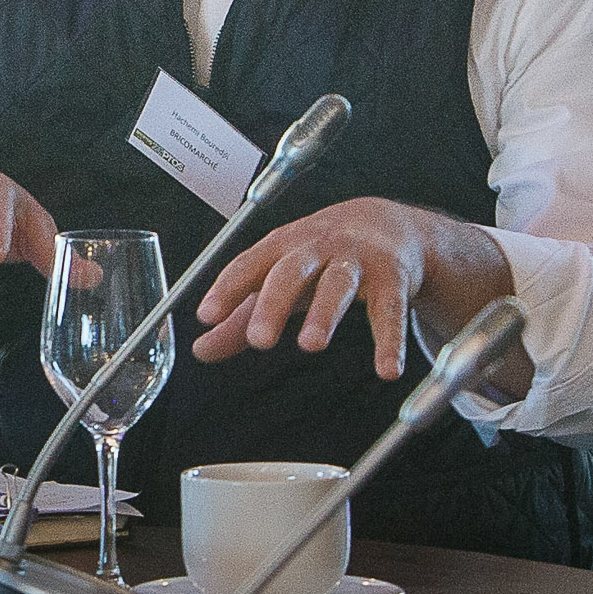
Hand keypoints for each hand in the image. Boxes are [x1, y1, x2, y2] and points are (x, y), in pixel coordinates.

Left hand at [189, 197, 516, 388]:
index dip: (227, 288)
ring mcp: (356, 261)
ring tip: (311, 345)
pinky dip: (390, 341)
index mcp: (282, 246)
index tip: (206, 315)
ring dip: (324, 314)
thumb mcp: (279, 278)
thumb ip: (241, 317)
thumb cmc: (321, 256)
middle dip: (273, 304)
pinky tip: (387, 370)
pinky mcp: (392, 278)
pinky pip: (390, 311)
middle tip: (259, 339)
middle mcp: (317, 247)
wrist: (386, 223)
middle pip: (291, 272)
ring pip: (337, 286)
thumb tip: (201, 349)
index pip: (249, 264)